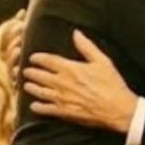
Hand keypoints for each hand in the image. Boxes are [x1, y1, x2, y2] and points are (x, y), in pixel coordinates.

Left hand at [23, 31, 137, 132]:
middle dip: (31, 73)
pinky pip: (47, 109)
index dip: (38, 58)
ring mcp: (63, 98)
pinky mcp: (66, 113)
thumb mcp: (103, 61)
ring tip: (27, 85)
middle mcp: (63, 83)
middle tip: (25, 71)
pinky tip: (34, 106)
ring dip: (31, 88)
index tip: (33, 58)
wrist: (119, 110)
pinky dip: (39, 107)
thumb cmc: (113, 85)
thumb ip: (87, 46)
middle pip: (40, 76)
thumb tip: (76, 32)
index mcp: (70, 68)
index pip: (48, 60)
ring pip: (40, 92)